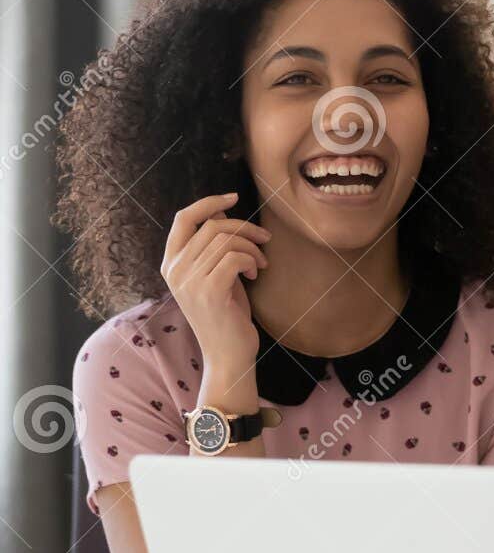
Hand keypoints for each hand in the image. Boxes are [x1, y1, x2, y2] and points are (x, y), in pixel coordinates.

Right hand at [160, 193, 269, 376]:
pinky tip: (255, 273)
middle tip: (265, 240)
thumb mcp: (216, 273)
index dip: (209, 202)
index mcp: (170, 264)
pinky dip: (251, 259)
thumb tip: (223, 209)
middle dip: (245, 227)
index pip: (183, 218)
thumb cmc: (226, 313)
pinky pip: (235, 256)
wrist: (228, 354)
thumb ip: (213, 246)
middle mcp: (174, 270)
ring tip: (260, 263)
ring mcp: (188, 281)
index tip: (235, 197)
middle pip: (212, 225)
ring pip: (226, 239)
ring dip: (252, 247)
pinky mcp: (208, 291)